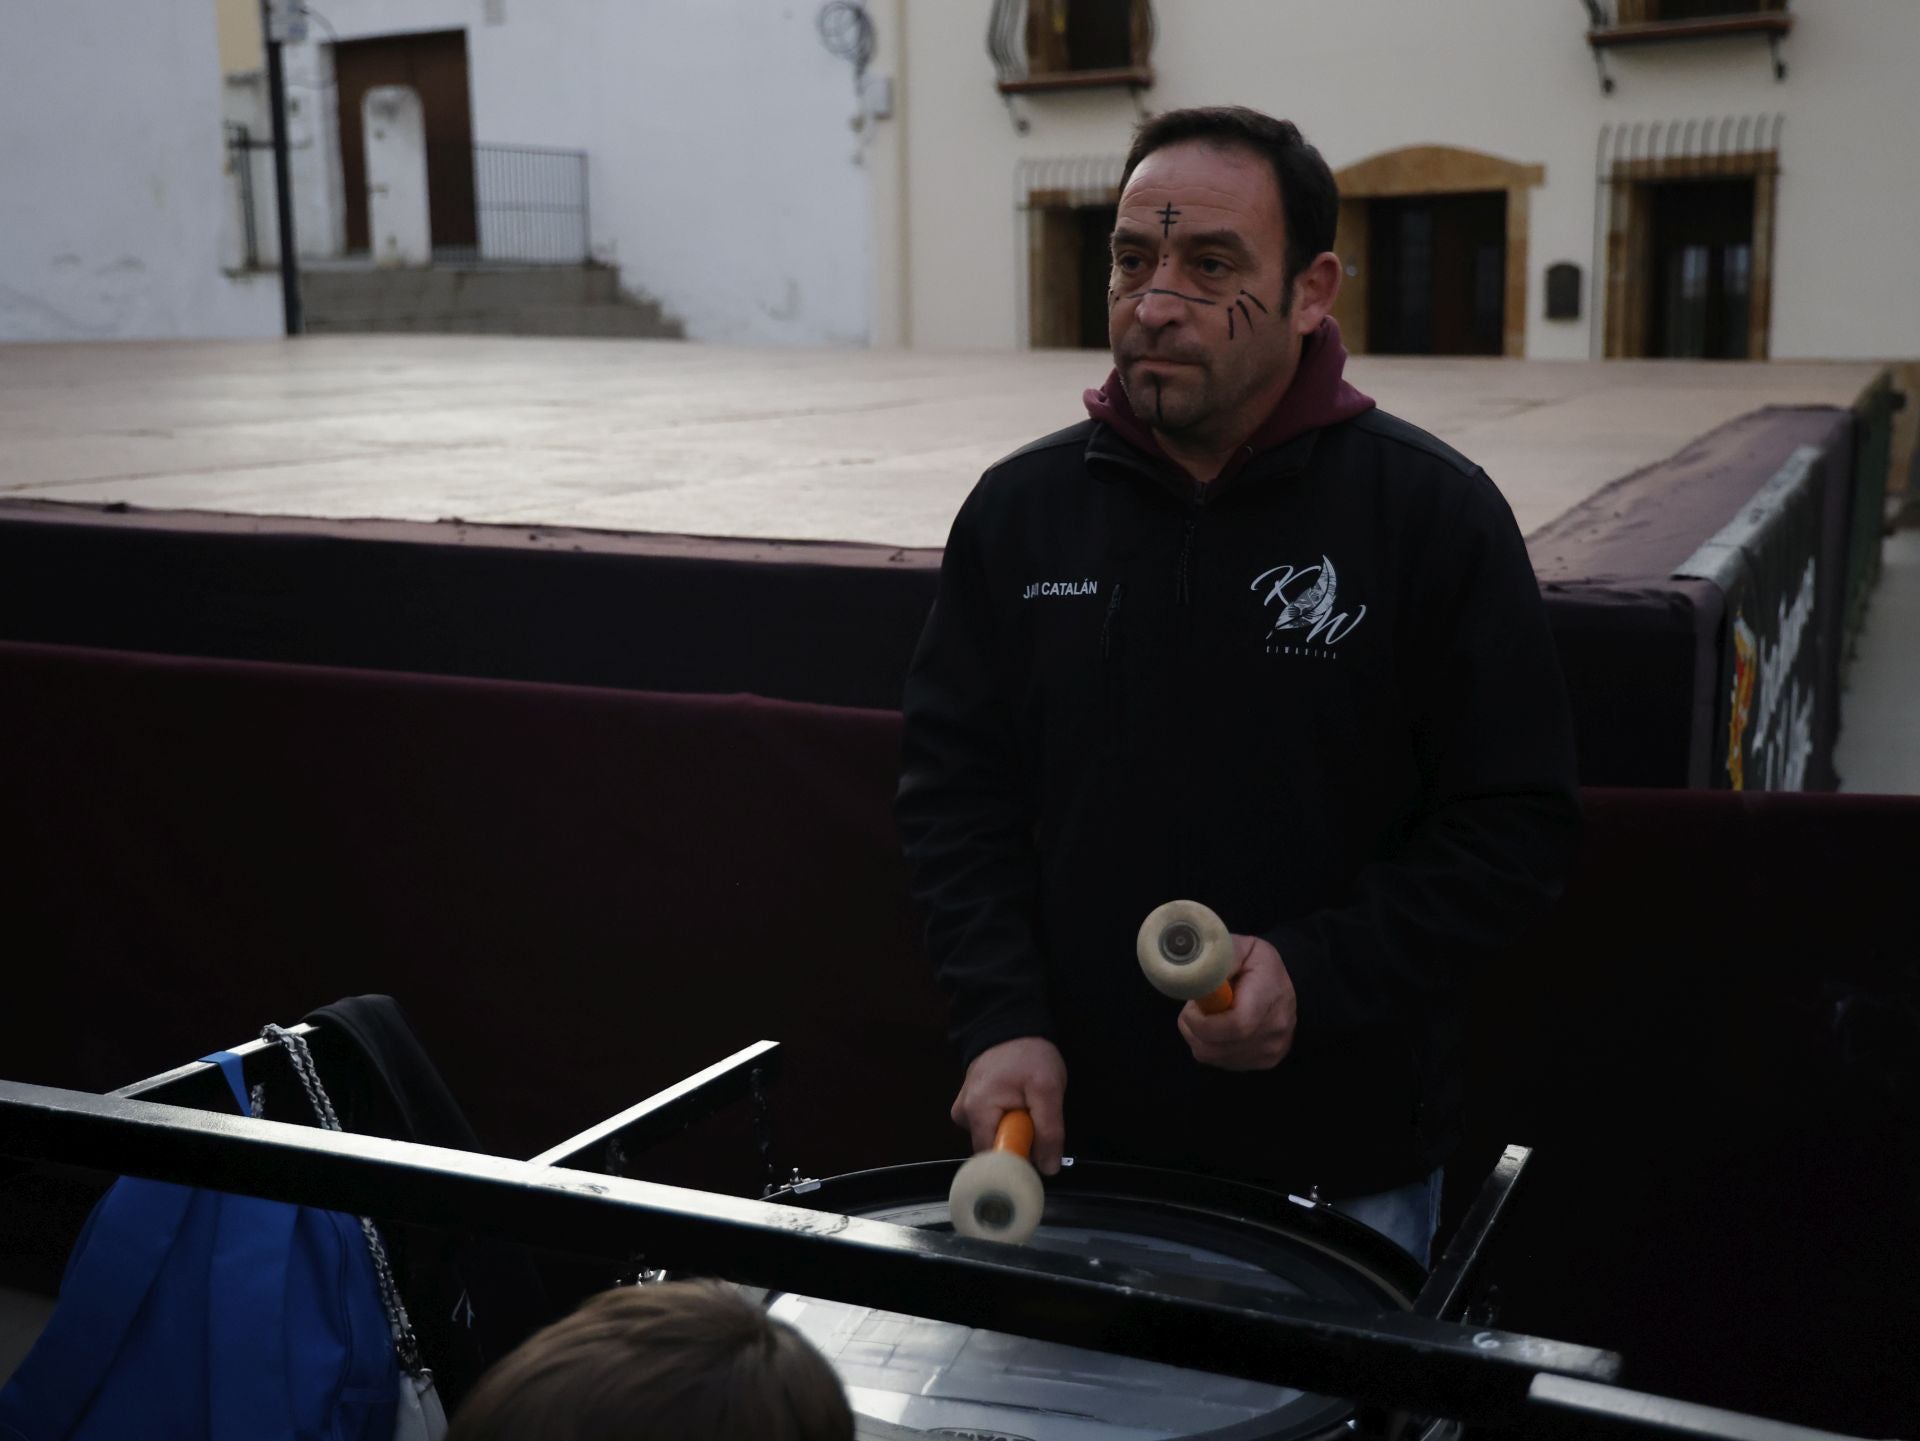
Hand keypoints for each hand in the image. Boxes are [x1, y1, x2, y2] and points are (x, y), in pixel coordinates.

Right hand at [950, 1036, 1066, 1174]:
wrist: (1012, 1025)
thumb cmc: (1028, 1054)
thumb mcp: (1048, 1089)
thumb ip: (1049, 1130)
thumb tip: (1048, 1168)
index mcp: (976, 1112)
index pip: (992, 1160)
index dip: (1018, 1161)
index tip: (1037, 1152)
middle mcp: (962, 1115)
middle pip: (992, 1151)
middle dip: (1018, 1142)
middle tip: (1034, 1120)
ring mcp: (963, 1110)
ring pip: (993, 1139)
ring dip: (1014, 1130)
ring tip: (1026, 1106)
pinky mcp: (969, 1106)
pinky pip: (990, 1126)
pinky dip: (1006, 1121)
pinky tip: (1015, 1103)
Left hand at [1177, 935, 1296, 1069]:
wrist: (1291, 986)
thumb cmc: (1261, 965)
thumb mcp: (1243, 947)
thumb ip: (1218, 958)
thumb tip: (1191, 969)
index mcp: (1269, 996)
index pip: (1235, 1026)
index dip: (1203, 1022)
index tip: (1191, 1006)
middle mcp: (1274, 1030)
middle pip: (1218, 1047)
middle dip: (1193, 1029)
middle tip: (1193, 1008)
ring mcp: (1270, 1051)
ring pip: (1214, 1058)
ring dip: (1198, 1038)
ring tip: (1206, 1016)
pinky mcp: (1265, 1062)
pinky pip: (1221, 1063)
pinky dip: (1210, 1047)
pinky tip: (1217, 1029)